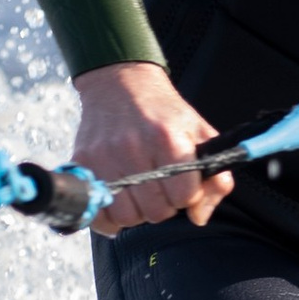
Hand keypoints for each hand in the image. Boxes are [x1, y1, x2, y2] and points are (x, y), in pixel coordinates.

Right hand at [70, 59, 233, 237]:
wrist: (121, 82)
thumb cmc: (162, 112)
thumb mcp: (199, 133)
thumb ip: (215, 177)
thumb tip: (199, 216)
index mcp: (169, 140)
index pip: (185, 196)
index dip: (187, 195)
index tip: (181, 183)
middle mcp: (135, 148)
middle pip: (156, 211)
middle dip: (163, 205)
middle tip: (159, 188)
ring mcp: (105, 157)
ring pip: (127, 216)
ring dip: (136, 211)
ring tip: (138, 192)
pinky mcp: (83, 162)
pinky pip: (96, 213)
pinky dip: (107, 218)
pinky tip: (117, 203)